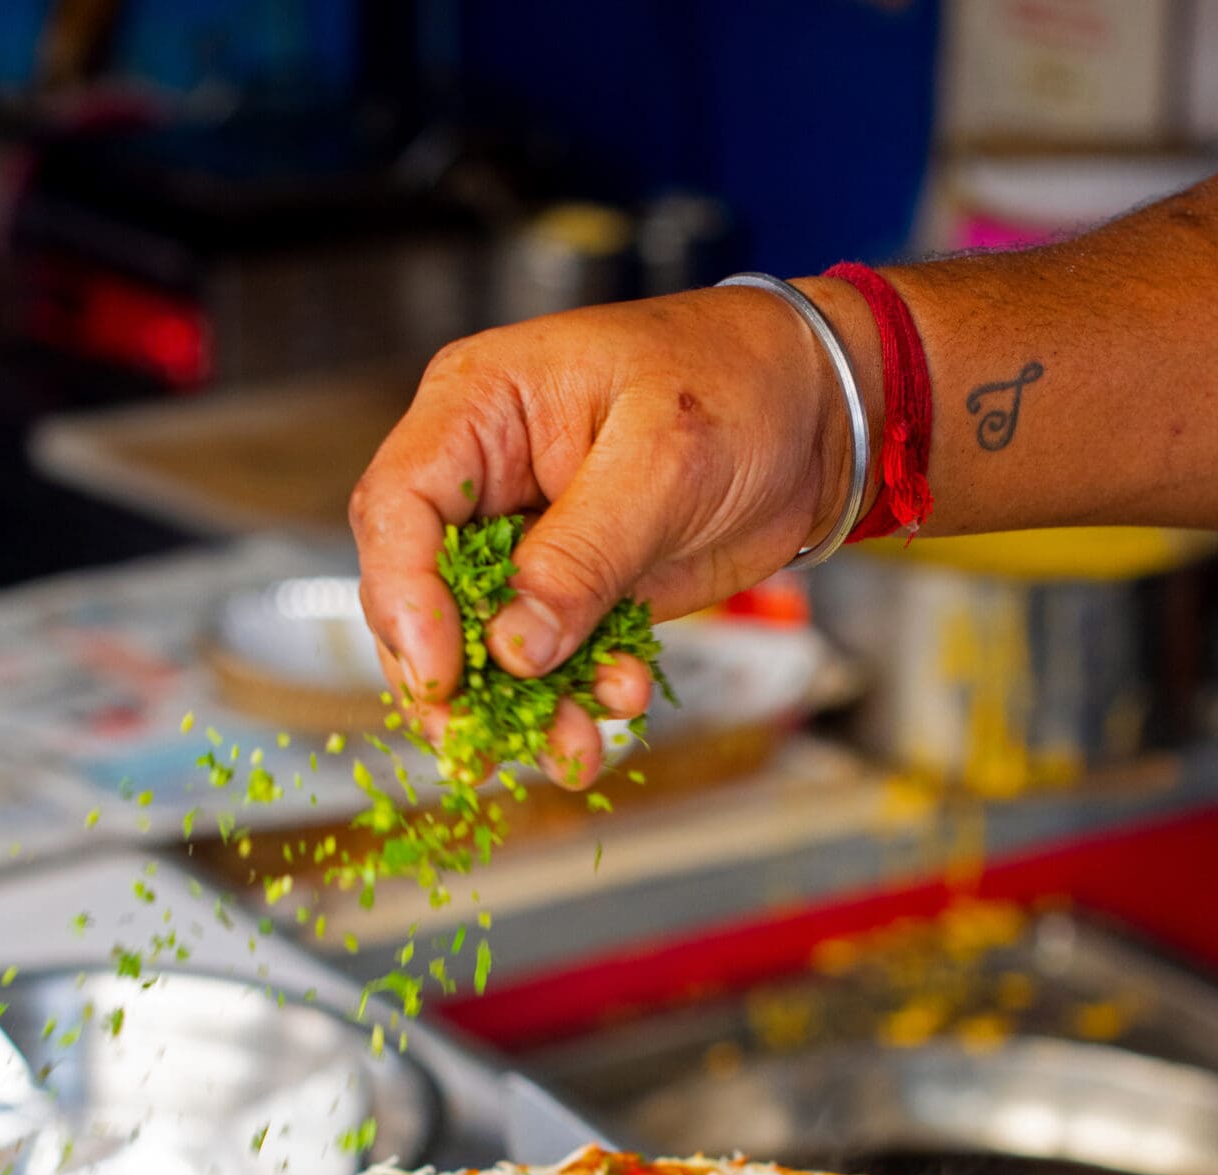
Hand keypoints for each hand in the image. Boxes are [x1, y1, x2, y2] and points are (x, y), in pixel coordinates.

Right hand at [349, 284, 871, 785]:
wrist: (818, 414)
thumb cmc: (738, 382)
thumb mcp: (662, 459)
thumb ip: (582, 555)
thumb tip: (513, 649)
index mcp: (479, 409)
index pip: (399, 507)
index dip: (403, 597)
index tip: (439, 672)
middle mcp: (488, 480)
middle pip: (419, 591)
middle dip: (448, 676)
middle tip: (474, 744)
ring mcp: (528, 544)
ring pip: (485, 643)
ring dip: (520, 708)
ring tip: (570, 750)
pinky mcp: (576, 594)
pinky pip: (552, 661)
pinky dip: (577, 699)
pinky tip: (619, 707)